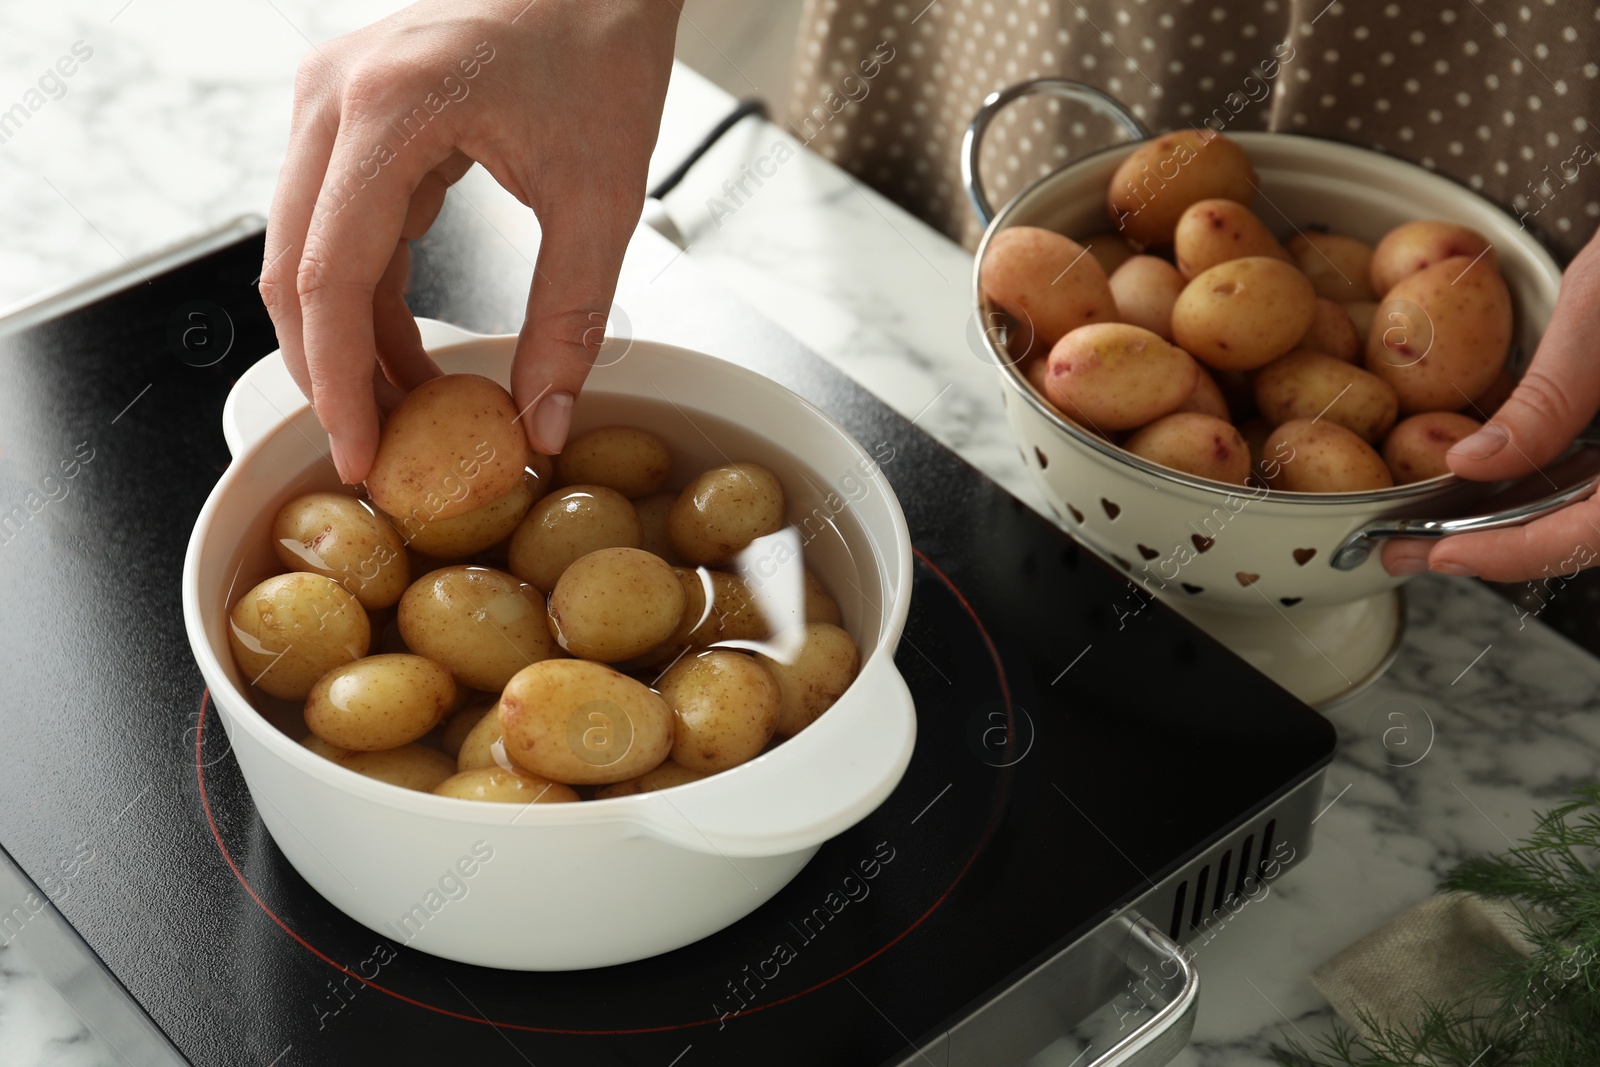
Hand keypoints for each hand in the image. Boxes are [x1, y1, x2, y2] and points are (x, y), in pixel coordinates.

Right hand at [260, 0, 678, 480]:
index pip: (329, 277)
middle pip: (293, 270)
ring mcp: (332, 103)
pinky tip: (409, 352)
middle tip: (373, 453)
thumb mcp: (602, 198)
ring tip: (407, 414)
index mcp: (385, 110)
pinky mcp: (353, 116)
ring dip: (348, 340)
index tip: (359, 455)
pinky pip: (340, 226)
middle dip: (329, 372)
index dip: (337, 382)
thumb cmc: (600, 46)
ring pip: (309, 253)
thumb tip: (544, 421)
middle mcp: (333, 99)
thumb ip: (570, 317)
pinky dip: (368, 296)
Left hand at [1382, 229, 1599, 581]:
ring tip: (1430, 532)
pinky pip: (1599, 488)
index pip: (1592, 535)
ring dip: (1516, 529)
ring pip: (1594, 519)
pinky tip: (1487, 493)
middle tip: (1408, 553)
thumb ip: (1547, 401)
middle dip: (1497, 550)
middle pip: (1588, 537)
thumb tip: (1472, 463)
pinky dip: (1547, 496)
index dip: (1514, 554)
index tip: (1443, 554)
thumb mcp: (1596, 318)